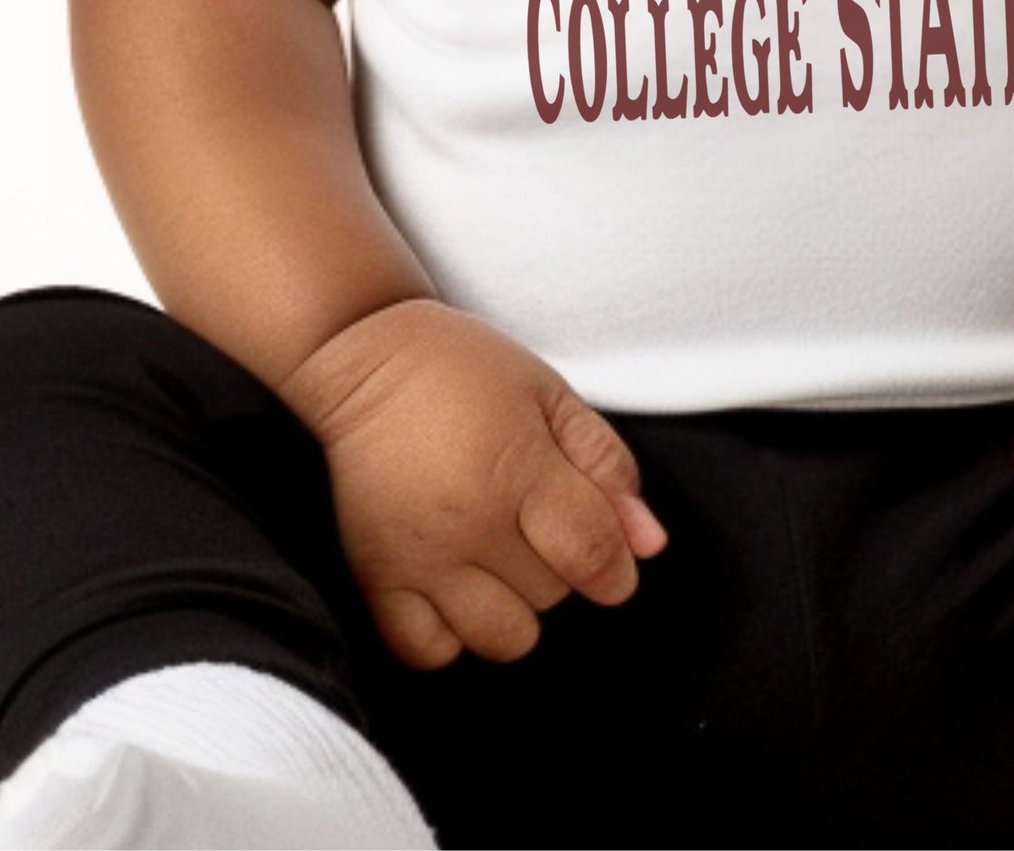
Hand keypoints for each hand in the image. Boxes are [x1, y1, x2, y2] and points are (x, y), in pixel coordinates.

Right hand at [280, 298, 669, 669]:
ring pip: (502, 637)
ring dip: (516, 607)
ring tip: (498, 555)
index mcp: (519, 468)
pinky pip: (429, 652)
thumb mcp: (553, 395)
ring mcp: (418, 558)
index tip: (610, 556)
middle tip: (534, 517)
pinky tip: (458, 588)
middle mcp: (469, 523)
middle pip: (553, 594)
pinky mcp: (375, 579)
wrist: (365, 361)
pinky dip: (452, 635)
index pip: (593, 554)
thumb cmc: (466, 370)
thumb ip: (607, 466)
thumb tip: (649, 543)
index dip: (617, 565)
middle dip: (561, 564)